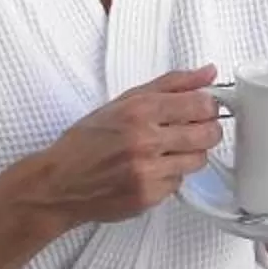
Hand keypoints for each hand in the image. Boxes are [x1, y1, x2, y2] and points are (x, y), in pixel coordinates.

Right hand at [18, 66, 222, 227]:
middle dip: (206, 130)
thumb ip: (171, 84)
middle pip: (208, 134)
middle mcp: (145, 141)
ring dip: (188, 155)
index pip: (201, 105)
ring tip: (165, 151)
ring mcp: (147, 172)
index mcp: (139, 111)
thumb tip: (209, 71)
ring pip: (198, 160)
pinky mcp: (148, 197)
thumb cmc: (87, 141)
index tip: (202, 109)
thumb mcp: (124, 102)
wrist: (58, 184)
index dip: (208, 106)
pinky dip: (170, 176)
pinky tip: (150, 171)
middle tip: (191, 131)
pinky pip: (178, 183)